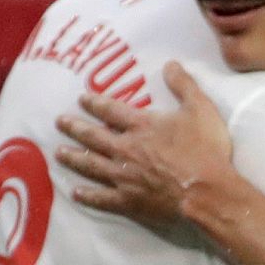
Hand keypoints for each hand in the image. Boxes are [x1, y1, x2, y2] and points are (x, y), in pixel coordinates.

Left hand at [55, 61, 232, 229]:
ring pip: (91, 165)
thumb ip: (184, 86)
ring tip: (58, 152)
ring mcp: (124, 177)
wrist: (206, 191)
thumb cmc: (205, 149)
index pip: (111, 111)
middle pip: (94, 137)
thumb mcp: (201, 109)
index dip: (95, 103)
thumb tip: (170, 64)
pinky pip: (101, 197)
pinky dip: (87, 195)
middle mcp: (126, 149)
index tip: (81, 98)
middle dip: (75, 128)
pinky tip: (76, 192)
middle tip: (59, 122)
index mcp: (142, 126)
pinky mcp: (128, 201)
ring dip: (73, 158)